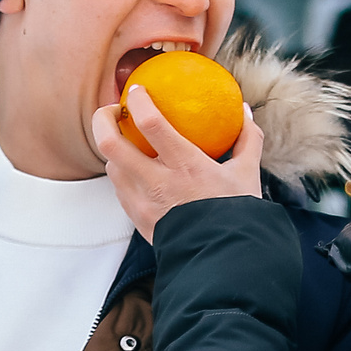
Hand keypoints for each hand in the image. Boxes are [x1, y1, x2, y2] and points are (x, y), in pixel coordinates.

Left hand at [92, 84, 265, 241]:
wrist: (224, 260)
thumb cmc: (237, 215)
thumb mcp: (247, 174)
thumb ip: (246, 140)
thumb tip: (244, 112)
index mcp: (185, 166)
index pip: (150, 123)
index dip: (138, 101)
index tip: (136, 90)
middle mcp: (157, 183)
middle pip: (111, 144)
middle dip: (102, 120)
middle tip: (110, 110)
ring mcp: (143, 204)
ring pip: (112, 167)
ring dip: (115, 151)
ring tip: (126, 142)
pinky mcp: (138, 220)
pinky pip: (120, 191)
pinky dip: (124, 176)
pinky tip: (136, 172)